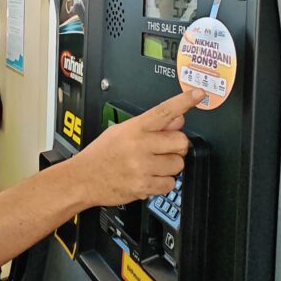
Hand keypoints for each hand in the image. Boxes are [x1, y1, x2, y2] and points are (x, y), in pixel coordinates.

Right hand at [75, 90, 204, 206]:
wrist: (82, 179)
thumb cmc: (100, 155)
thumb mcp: (119, 132)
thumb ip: (149, 126)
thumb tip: (176, 120)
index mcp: (134, 129)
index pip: (164, 111)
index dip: (184, 101)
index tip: (198, 94)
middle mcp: (139, 146)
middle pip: (180, 142)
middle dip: (176, 147)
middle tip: (163, 150)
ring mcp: (142, 167)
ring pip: (178, 165)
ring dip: (169, 166)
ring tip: (151, 166)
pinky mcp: (143, 186)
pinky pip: (170, 184)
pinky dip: (163, 183)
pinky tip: (148, 178)